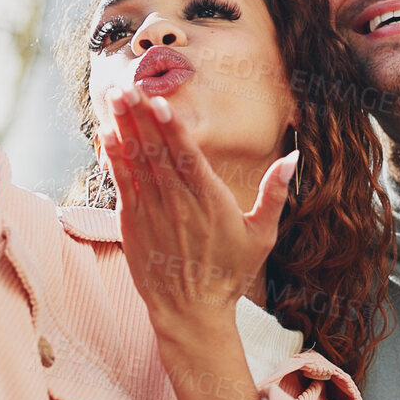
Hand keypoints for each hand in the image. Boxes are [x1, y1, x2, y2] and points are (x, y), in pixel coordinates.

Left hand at [100, 85, 297, 399]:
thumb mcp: (262, 235)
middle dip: (142, 116)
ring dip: (125, 128)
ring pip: (137, 162)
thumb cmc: (229, 273)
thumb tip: (293, 157)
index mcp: (211, 202)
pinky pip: (122, 184)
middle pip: (157, 152)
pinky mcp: (133, 224)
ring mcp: (153, 213)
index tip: (160, 102)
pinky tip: (107, 135)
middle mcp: (179, 204)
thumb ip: (274, 193)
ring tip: (116, 98)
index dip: (172, 128)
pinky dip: (114, 159)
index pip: (188, 156)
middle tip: (128, 86)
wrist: (192, 313)